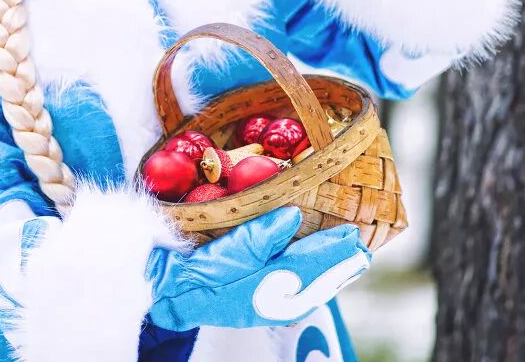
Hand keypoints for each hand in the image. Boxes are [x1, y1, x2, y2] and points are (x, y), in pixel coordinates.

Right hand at [146, 206, 370, 330]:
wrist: (163, 297)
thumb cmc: (185, 272)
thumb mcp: (219, 250)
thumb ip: (256, 236)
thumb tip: (292, 217)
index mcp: (260, 289)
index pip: (305, 267)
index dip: (329, 250)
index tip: (350, 235)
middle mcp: (266, 303)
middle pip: (311, 283)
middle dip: (337, 266)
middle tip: (361, 249)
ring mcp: (260, 307)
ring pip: (306, 292)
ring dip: (329, 276)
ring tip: (349, 262)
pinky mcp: (253, 306)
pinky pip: (294, 297)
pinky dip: (312, 286)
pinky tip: (317, 280)